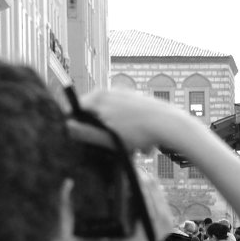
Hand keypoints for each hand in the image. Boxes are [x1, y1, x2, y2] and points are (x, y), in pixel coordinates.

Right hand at [81, 89, 201, 154]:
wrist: (172, 125)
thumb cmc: (140, 131)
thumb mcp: (109, 136)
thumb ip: (86, 132)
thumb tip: (67, 126)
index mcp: (99, 96)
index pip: (78, 110)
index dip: (80, 127)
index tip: (87, 142)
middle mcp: (111, 92)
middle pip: (99, 117)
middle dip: (108, 136)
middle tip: (118, 147)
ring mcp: (127, 96)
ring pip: (117, 122)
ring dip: (125, 139)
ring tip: (138, 148)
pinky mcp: (141, 103)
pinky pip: (131, 121)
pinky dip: (136, 134)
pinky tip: (147, 145)